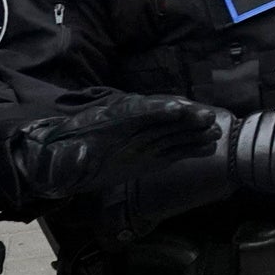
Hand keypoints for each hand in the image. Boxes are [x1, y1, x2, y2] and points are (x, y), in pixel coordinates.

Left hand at [7, 93, 219, 201]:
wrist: (58, 164)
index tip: (178, 111)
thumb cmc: (61, 156)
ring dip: (194, 133)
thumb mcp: (63, 156)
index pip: (139, 110)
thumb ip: (71, 158)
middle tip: (210, 120)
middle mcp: (131, 126)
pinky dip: (191, 148)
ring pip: (172, 133)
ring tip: (215, 133)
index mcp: (112, 119)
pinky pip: (172, 150)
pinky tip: (207, 148)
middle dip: (186, 118)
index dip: (158, 110)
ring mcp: (140, 141)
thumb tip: (74, 157)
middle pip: (163, 119)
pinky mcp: (147, 157)